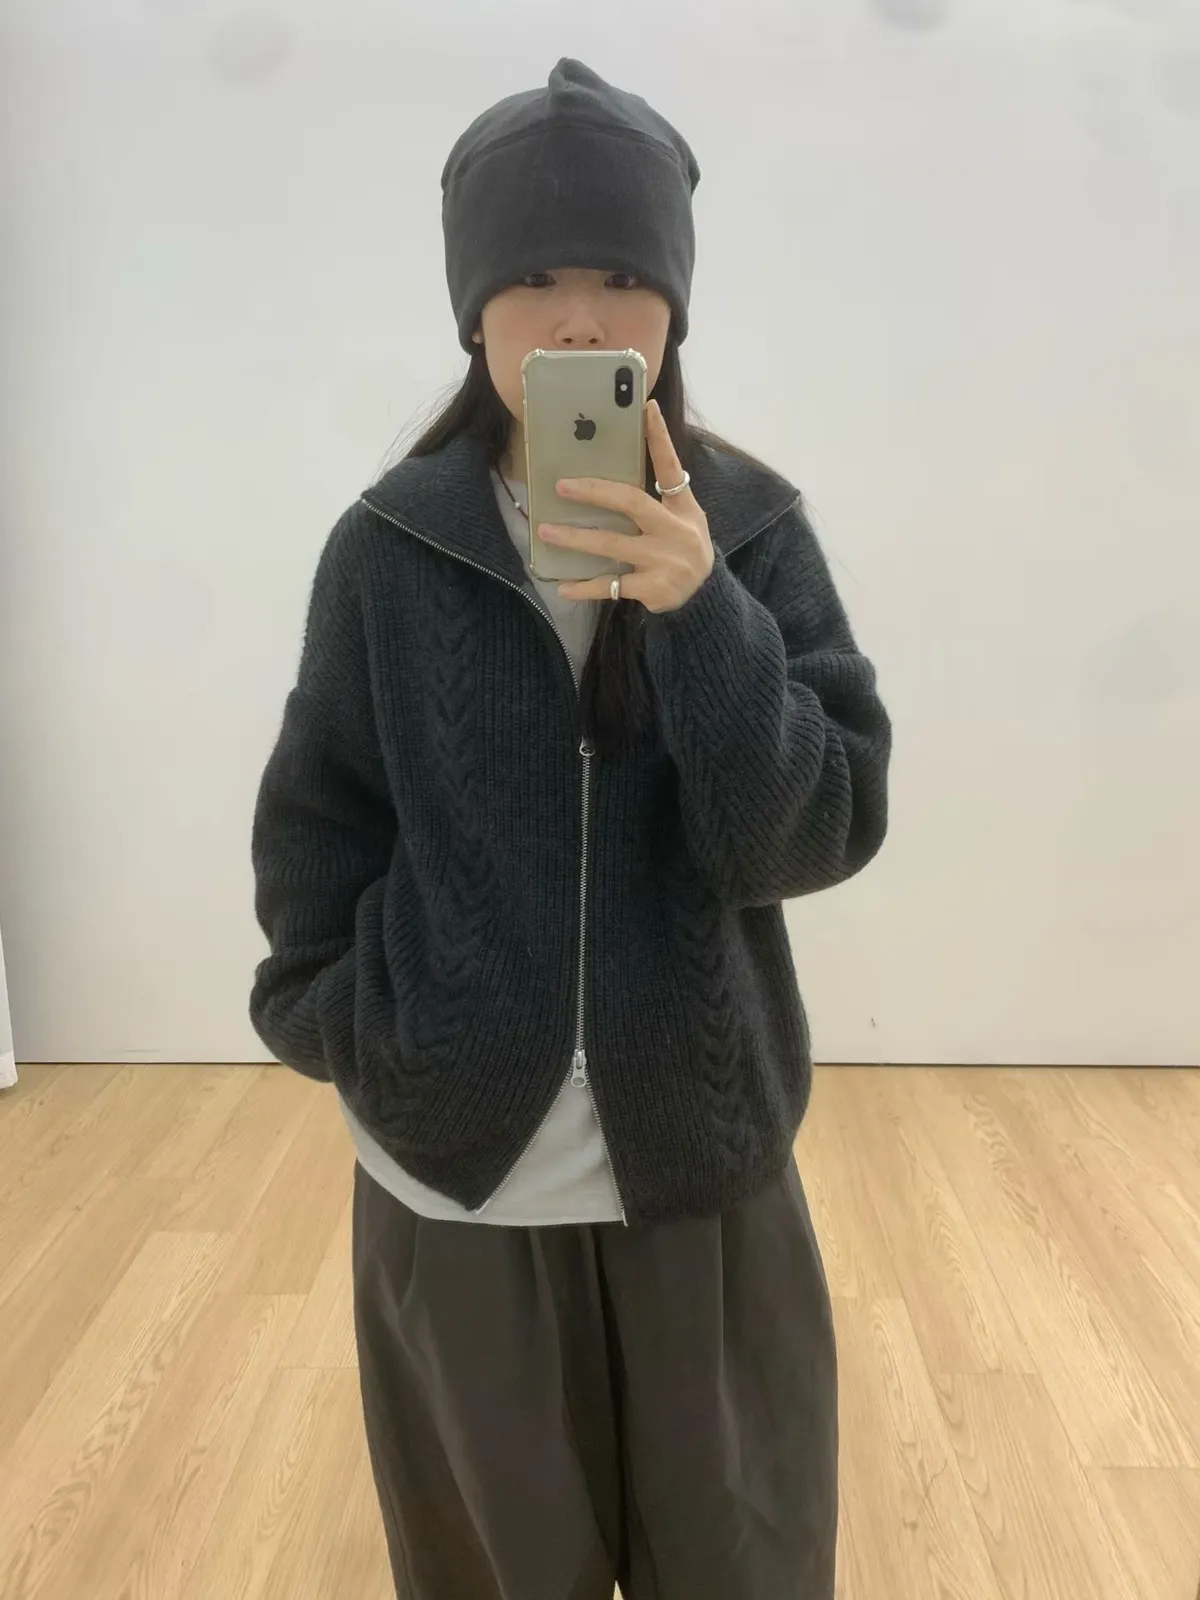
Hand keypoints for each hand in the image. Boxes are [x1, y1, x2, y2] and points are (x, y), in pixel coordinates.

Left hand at [538, 399, 714, 612]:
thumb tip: (609, 478)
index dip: (659, 437)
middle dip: (594, 492)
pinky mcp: (652, 588)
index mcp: (682, 508)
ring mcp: (663, 561)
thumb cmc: (683, 549)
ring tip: (546, 531)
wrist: (703, 597)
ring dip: (575, 538)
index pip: (670, 467)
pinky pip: (610, 586)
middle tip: (561, 486)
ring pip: (611, 544)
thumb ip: (656, 499)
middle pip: (631, 502)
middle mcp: (675, 531)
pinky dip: (584, 588)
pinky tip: (563, 588)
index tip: (647, 407)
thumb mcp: (683, 520)